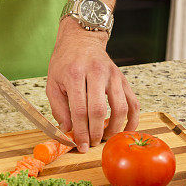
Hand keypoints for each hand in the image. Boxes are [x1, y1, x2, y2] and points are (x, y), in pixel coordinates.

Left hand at [46, 19, 139, 151]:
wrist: (81, 39)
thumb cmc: (64, 63)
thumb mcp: (53, 83)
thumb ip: (58, 108)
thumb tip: (68, 131)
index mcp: (75, 74)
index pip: (80, 109)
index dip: (81, 132)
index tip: (80, 146)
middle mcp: (96, 73)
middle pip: (99, 110)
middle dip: (96, 132)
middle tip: (92, 144)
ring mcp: (113, 75)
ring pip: (120, 107)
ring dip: (114, 128)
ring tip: (105, 138)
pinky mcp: (123, 79)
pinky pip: (133, 102)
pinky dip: (132, 119)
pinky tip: (125, 130)